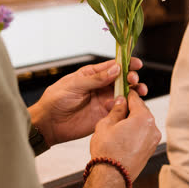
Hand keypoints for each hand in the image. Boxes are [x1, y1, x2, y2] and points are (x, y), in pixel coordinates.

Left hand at [28, 58, 147, 146]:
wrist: (49, 123)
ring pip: (125, 94)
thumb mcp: (74, 85)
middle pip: (123, 79)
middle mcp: (101, 86)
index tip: (136, 64)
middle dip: (132, 78)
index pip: (113, 66)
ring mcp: (104, 100)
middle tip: (133, 80)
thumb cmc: (55, 100)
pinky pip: (121, 109)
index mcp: (92, 75)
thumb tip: (115, 69)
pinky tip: (129, 106)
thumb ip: (95, 78)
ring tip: (139, 92)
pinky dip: (128, 107)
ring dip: (134, 92)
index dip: (126, 64)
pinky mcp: (105, 115)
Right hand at [90, 91, 161, 180]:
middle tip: (116, 109)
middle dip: (129, 109)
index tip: (122, 92)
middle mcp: (152, 128)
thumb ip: (116, 110)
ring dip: (132, 121)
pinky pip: (144, 134)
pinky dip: (135, 132)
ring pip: (143, 123)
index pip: (135, 98)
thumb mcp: (106, 124)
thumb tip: (120, 102)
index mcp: (143, 118)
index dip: (126, 94)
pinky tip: (123, 136)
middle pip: (141, 110)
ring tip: (117, 125)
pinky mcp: (151, 149)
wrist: (112, 176)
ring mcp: (153, 140)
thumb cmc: (108, 152)